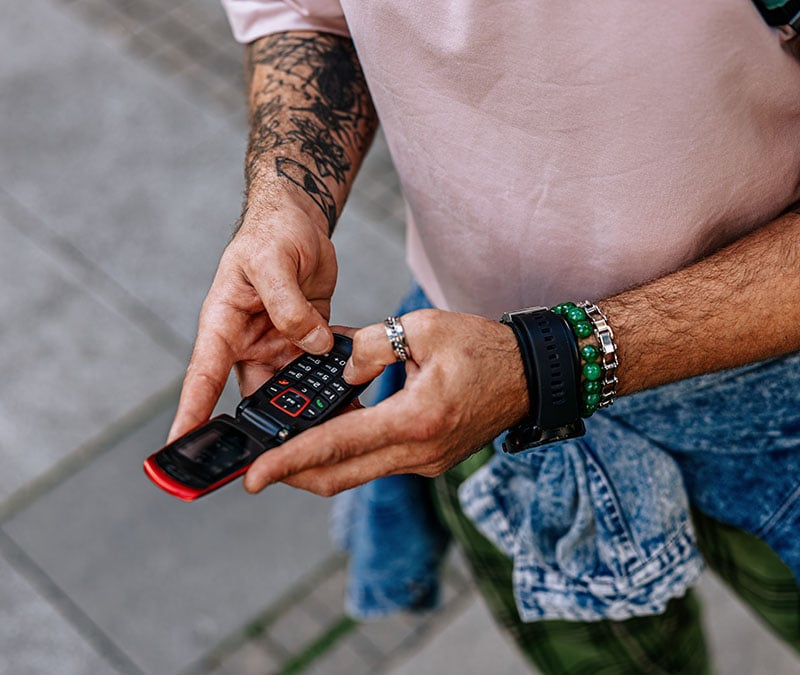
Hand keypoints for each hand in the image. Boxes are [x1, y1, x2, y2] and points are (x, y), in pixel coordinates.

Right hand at [168, 200, 337, 441]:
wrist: (298, 222)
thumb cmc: (271, 233)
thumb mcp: (272, 262)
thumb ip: (289, 306)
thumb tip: (311, 346)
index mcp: (223, 325)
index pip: (202, 377)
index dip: (191, 414)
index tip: (180, 447)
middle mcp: (247, 343)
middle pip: (257, 395)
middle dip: (278, 420)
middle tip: (303, 444)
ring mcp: (277, 344)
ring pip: (293, 388)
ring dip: (316, 399)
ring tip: (345, 410)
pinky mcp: (306, 340)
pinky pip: (319, 367)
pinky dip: (338, 373)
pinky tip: (359, 378)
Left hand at [242, 310, 529, 495]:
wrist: (529, 375)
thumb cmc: (481, 347)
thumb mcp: (423, 329)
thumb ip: (371, 346)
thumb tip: (339, 369)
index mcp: (416, 418)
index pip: (337, 445)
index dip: (288, 461)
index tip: (252, 475)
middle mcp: (419, 452)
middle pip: (339, 475)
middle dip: (291, 473)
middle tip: (254, 465)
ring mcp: (425, 463)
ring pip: (355, 474)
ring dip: (317, 464)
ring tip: (284, 445)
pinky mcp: (428, 461)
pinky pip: (376, 465)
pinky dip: (346, 455)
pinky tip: (329, 433)